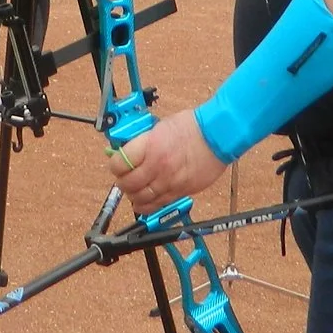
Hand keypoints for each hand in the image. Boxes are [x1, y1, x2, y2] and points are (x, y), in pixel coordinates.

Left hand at [111, 111, 225, 217]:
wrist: (218, 135)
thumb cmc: (192, 127)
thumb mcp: (159, 127)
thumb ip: (143, 141)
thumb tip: (128, 150)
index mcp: (149, 146)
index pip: (119, 164)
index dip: (114, 165)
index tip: (116, 164)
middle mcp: (157, 166)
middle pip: (128, 184)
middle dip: (122, 182)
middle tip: (124, 178)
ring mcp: (169, 181)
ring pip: (141, 198)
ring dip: (133, 196)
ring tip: (134, 190)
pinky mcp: (181, 191)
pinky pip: (158, 205)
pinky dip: (147, 206)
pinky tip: (144, 202)